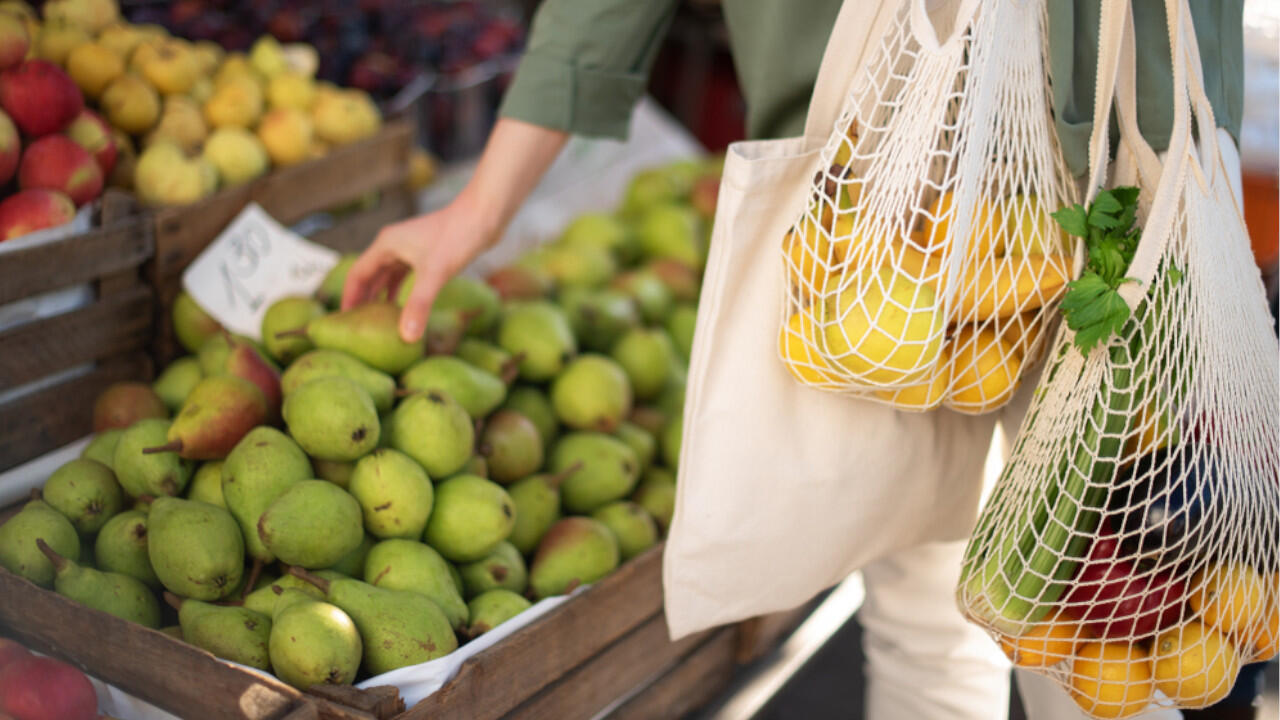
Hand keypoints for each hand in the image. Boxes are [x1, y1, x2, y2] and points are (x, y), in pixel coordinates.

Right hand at [339, 118, 569, 342]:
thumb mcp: (436, 274)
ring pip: (387, 276)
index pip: (357, 275)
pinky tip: (404, 308)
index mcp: (386, 245)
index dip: (349, 299)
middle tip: (356, 328)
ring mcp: (410, 247)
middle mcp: (393, 244)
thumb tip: (406, 336)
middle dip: (362, 301)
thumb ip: (419, 305)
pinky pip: (405, 275)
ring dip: (381, 296)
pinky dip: (400, 291)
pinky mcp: (427, 252)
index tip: (342, 323)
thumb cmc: (459, 236)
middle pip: (369, 276)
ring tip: (377, 322)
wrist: (486, 213)